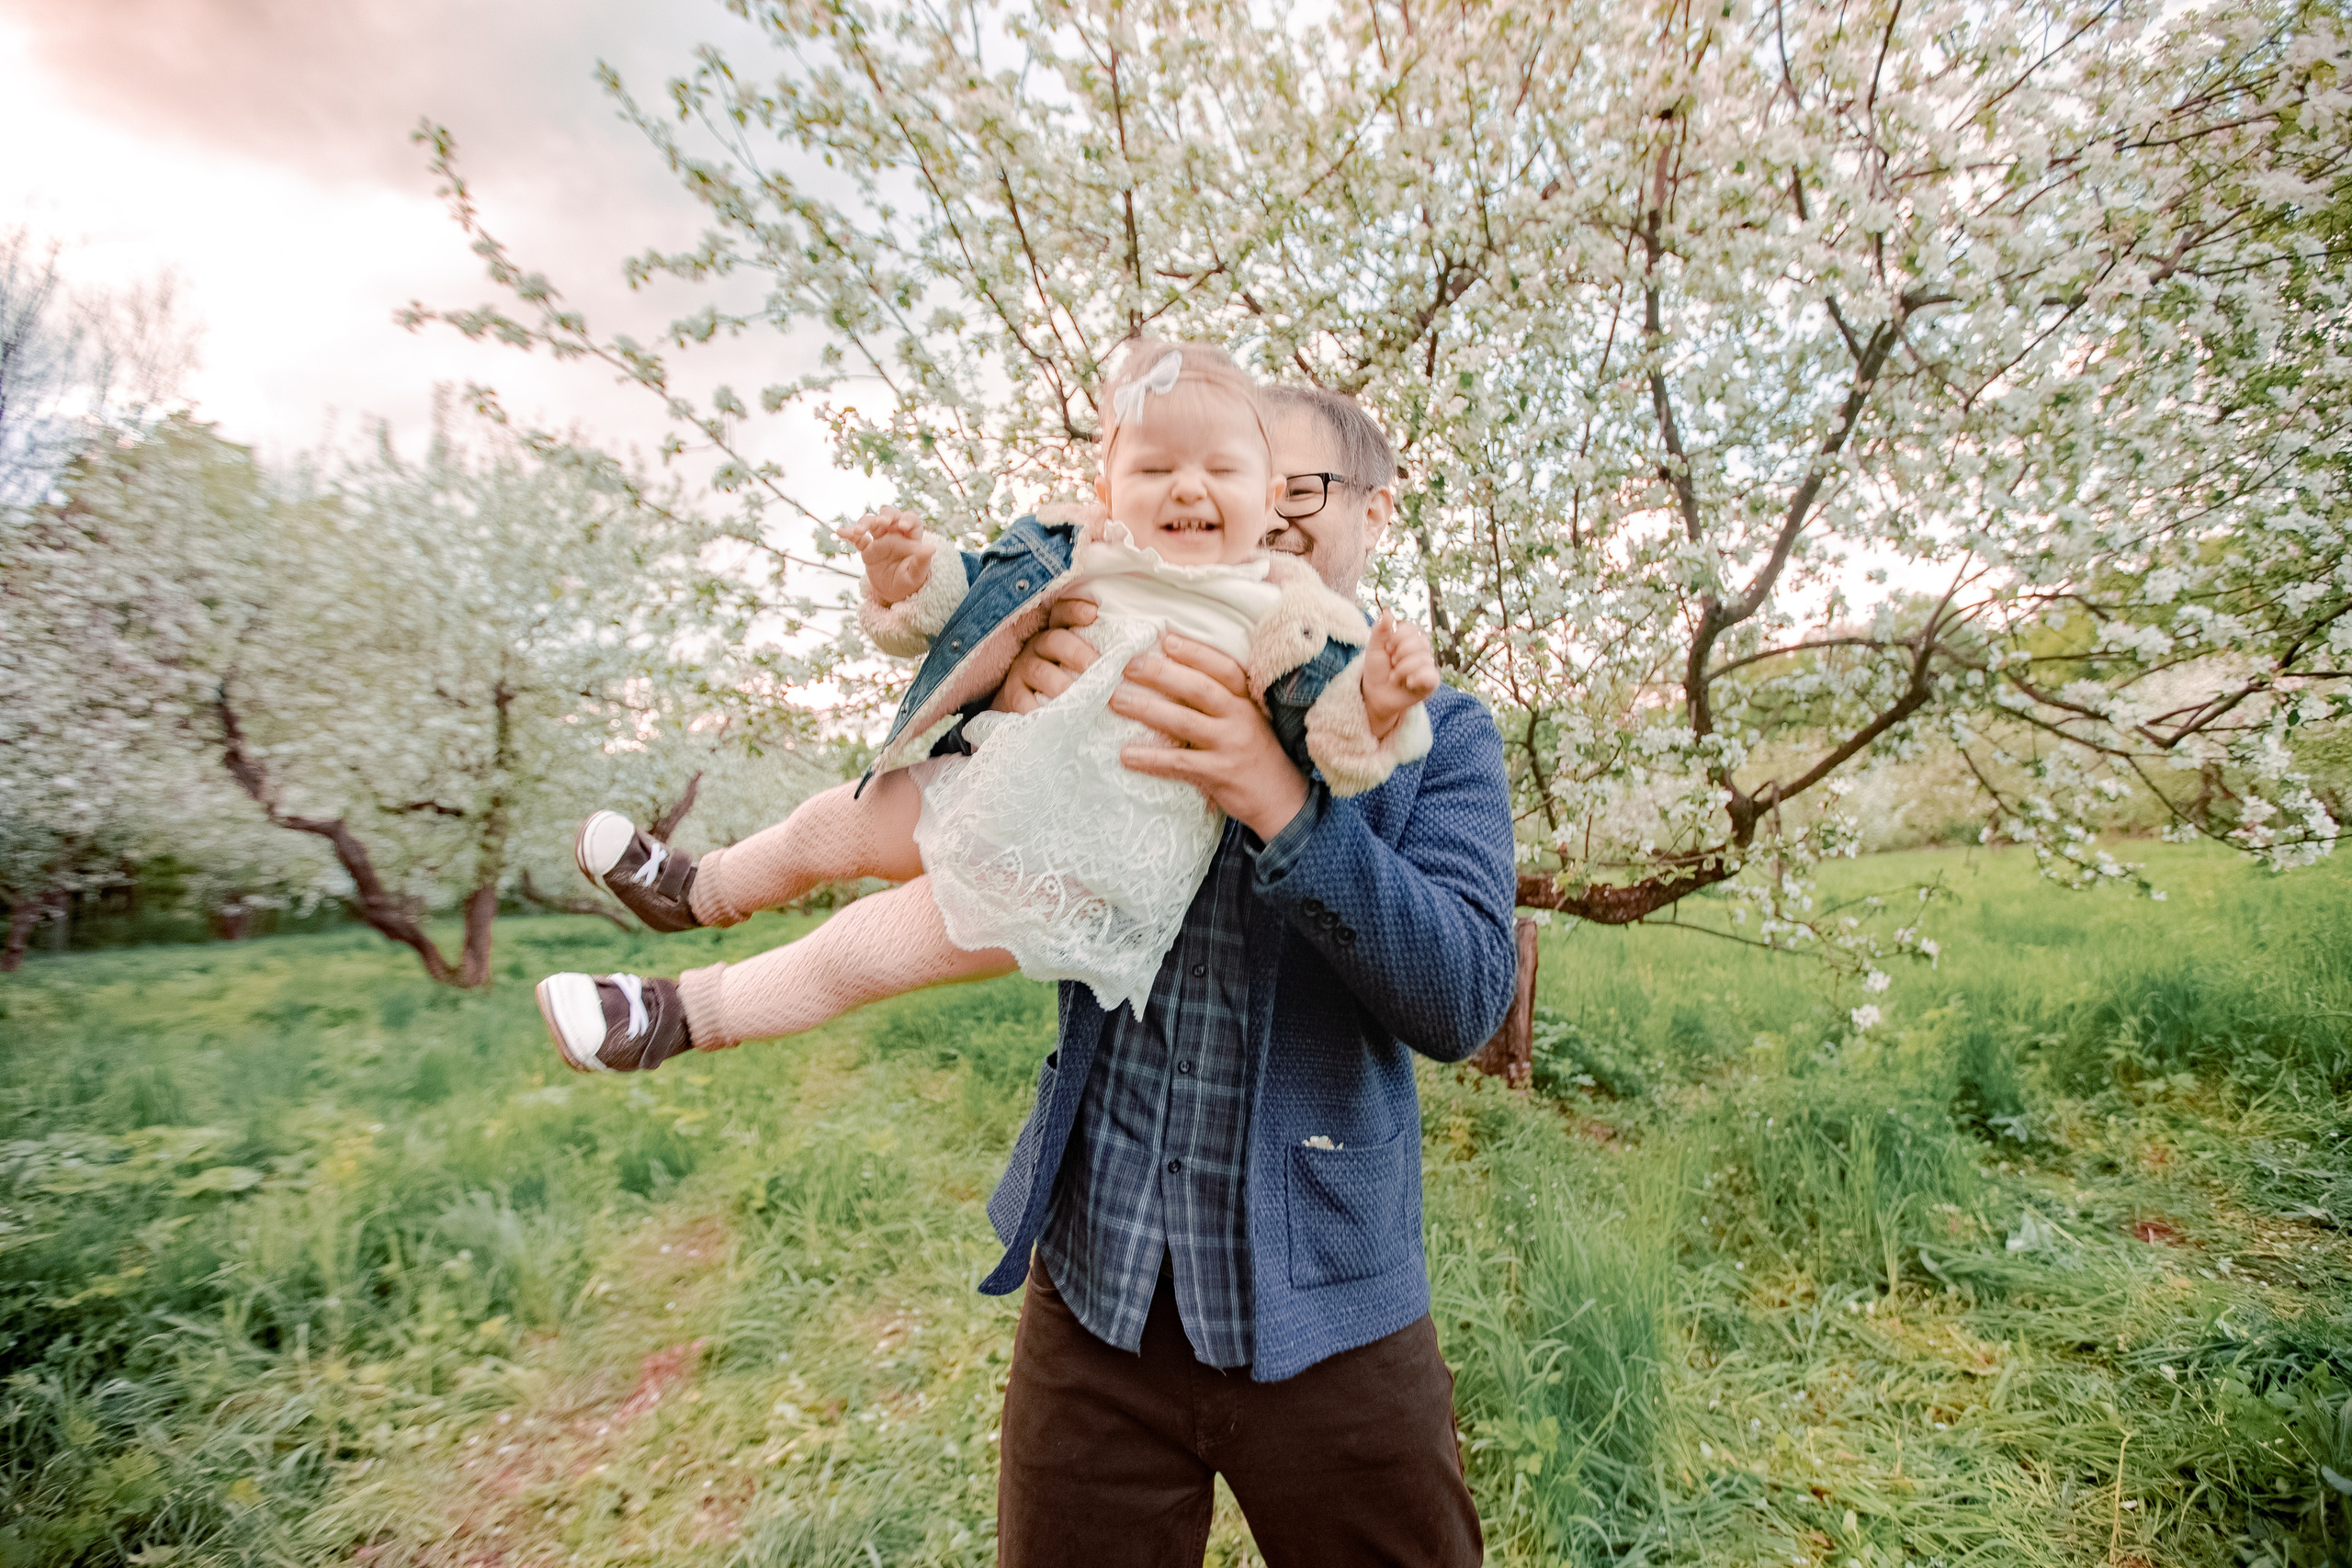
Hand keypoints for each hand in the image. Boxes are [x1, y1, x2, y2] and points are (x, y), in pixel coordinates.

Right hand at [841, 506, 935, 606]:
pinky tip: (840, 532)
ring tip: (859, 531)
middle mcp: (896, 534)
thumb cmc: (910, 582)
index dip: (907, 519)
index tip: (902, 526)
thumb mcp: (917, 575)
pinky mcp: (868, 549)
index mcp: (911, 538)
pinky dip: (849, 534)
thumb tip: (931, 548)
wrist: (894, 593)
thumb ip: (922, 561)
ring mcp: (880, 540)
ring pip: (872, 522)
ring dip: (865, 522)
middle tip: (882, 523)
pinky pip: (858, 539)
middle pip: (891, 515)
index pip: (911, 520)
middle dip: (886, 515)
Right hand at [993, 596, 1101, 713]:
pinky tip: (1054, 718)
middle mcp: (1038, 647)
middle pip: (1054, 641)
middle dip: (1078, 653)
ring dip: (1061, 683)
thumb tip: (1150, 643)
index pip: (1062, 613)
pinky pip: (1022, 701)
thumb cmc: (1069, 683)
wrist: (1029, 709)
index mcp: (1057, 634)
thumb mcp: (1084, 664)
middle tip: (1098, 668)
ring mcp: (1023, 670)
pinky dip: (1036, 710)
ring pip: (1040, 670)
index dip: (1076, 610)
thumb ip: (1106, 653)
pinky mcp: (1012, 696)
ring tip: (1080, 697)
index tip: (1094, 613)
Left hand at [1112, 633, 1309, 841]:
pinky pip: (1180, 763)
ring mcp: (1231, 745)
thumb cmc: (1254, 753)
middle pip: (1199, 689)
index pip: (1223, 668)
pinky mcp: (1220, 773)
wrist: (1281, 798)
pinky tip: (1126, 755)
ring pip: (1185, 722)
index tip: (1165, 639)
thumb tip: (1174, 674)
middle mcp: (1241, 718)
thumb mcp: (1247, 719)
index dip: (1195, 652)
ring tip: (1116, 700)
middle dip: (1162, 674)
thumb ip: (1221, 699)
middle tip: (1128, 665)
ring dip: (1148, 709)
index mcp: (1246, 700)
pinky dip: (1151, 758)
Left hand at [1361, 612, 1438, 738]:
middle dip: (1399, 653)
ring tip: (1394, 677)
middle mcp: (1421, 650)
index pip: (1411, 628)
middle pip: (1419, 642)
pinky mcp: (1430, 682)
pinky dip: (1416, 678)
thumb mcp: (1374, 649)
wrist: (1375, 694)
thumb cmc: (1376, 670)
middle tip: (1392, 663)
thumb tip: (1387, 612)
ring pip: (1422, 659)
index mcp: (1409, 639)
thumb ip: (1380, 631)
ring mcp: (1427, 665)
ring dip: (1402, 670)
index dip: (1397, 637)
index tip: (1387, 648)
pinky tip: (1408, 683)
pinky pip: (1431, 675)